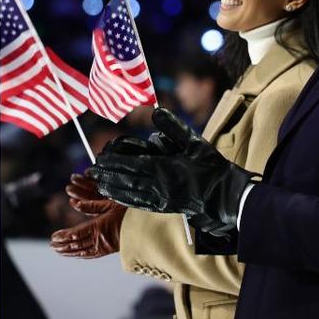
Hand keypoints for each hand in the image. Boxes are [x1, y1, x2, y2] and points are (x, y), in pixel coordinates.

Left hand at [50, 174, 125, 257]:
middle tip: (52, 245)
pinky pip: (92, 254)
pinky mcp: (109, 250)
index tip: (54, 237)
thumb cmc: (130, 213)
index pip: (77, 233)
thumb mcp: (111, 204)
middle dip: (63, 245)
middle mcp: (100, 239)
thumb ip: (92, 205)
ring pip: (83, 251)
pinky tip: (75, 254)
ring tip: (58, 251)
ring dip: (69, 251)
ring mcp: (104, 246)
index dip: (64, 236)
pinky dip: (81, 254)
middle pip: (77, 244)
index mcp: (100, 227)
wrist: (147, 229)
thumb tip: (74, 203)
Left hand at [88, 108, 255, 226]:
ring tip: (98, 184)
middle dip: (107, 175)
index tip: (99, 159)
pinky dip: (125, 200)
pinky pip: (140, 204)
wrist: (227, 196)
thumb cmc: (212, 167)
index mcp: (165, 168)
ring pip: (130, 194)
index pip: (131, 165)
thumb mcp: (195, 142)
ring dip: (112, 189)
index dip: (113, 163)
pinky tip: (117, 197)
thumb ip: (174, 127)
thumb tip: (155, 111)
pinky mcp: (165, 208)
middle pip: (126, 180)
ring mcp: (161, 199)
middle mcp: (159, 186)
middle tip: (90, 172)